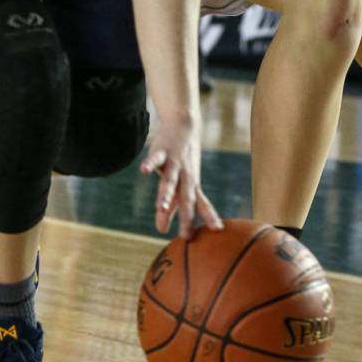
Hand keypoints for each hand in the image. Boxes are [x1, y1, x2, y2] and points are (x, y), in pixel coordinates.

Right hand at [140, 119, 223, 237]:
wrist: (185, 125)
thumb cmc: (183, 162)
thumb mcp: (180, 185)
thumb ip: (173, 207)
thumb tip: (162, 231)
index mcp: (191, 185)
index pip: (201, 205)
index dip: (209, 217)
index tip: (217, 231)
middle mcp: (186, 176)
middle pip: (186, 198)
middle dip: (186, 216)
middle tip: (185, 235)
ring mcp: (174, 164)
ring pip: (170, 181)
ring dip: (166, 194)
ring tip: (160, 207)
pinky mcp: (162, 151)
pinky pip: (155, 158)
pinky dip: (150, 164)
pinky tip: (144, 170)